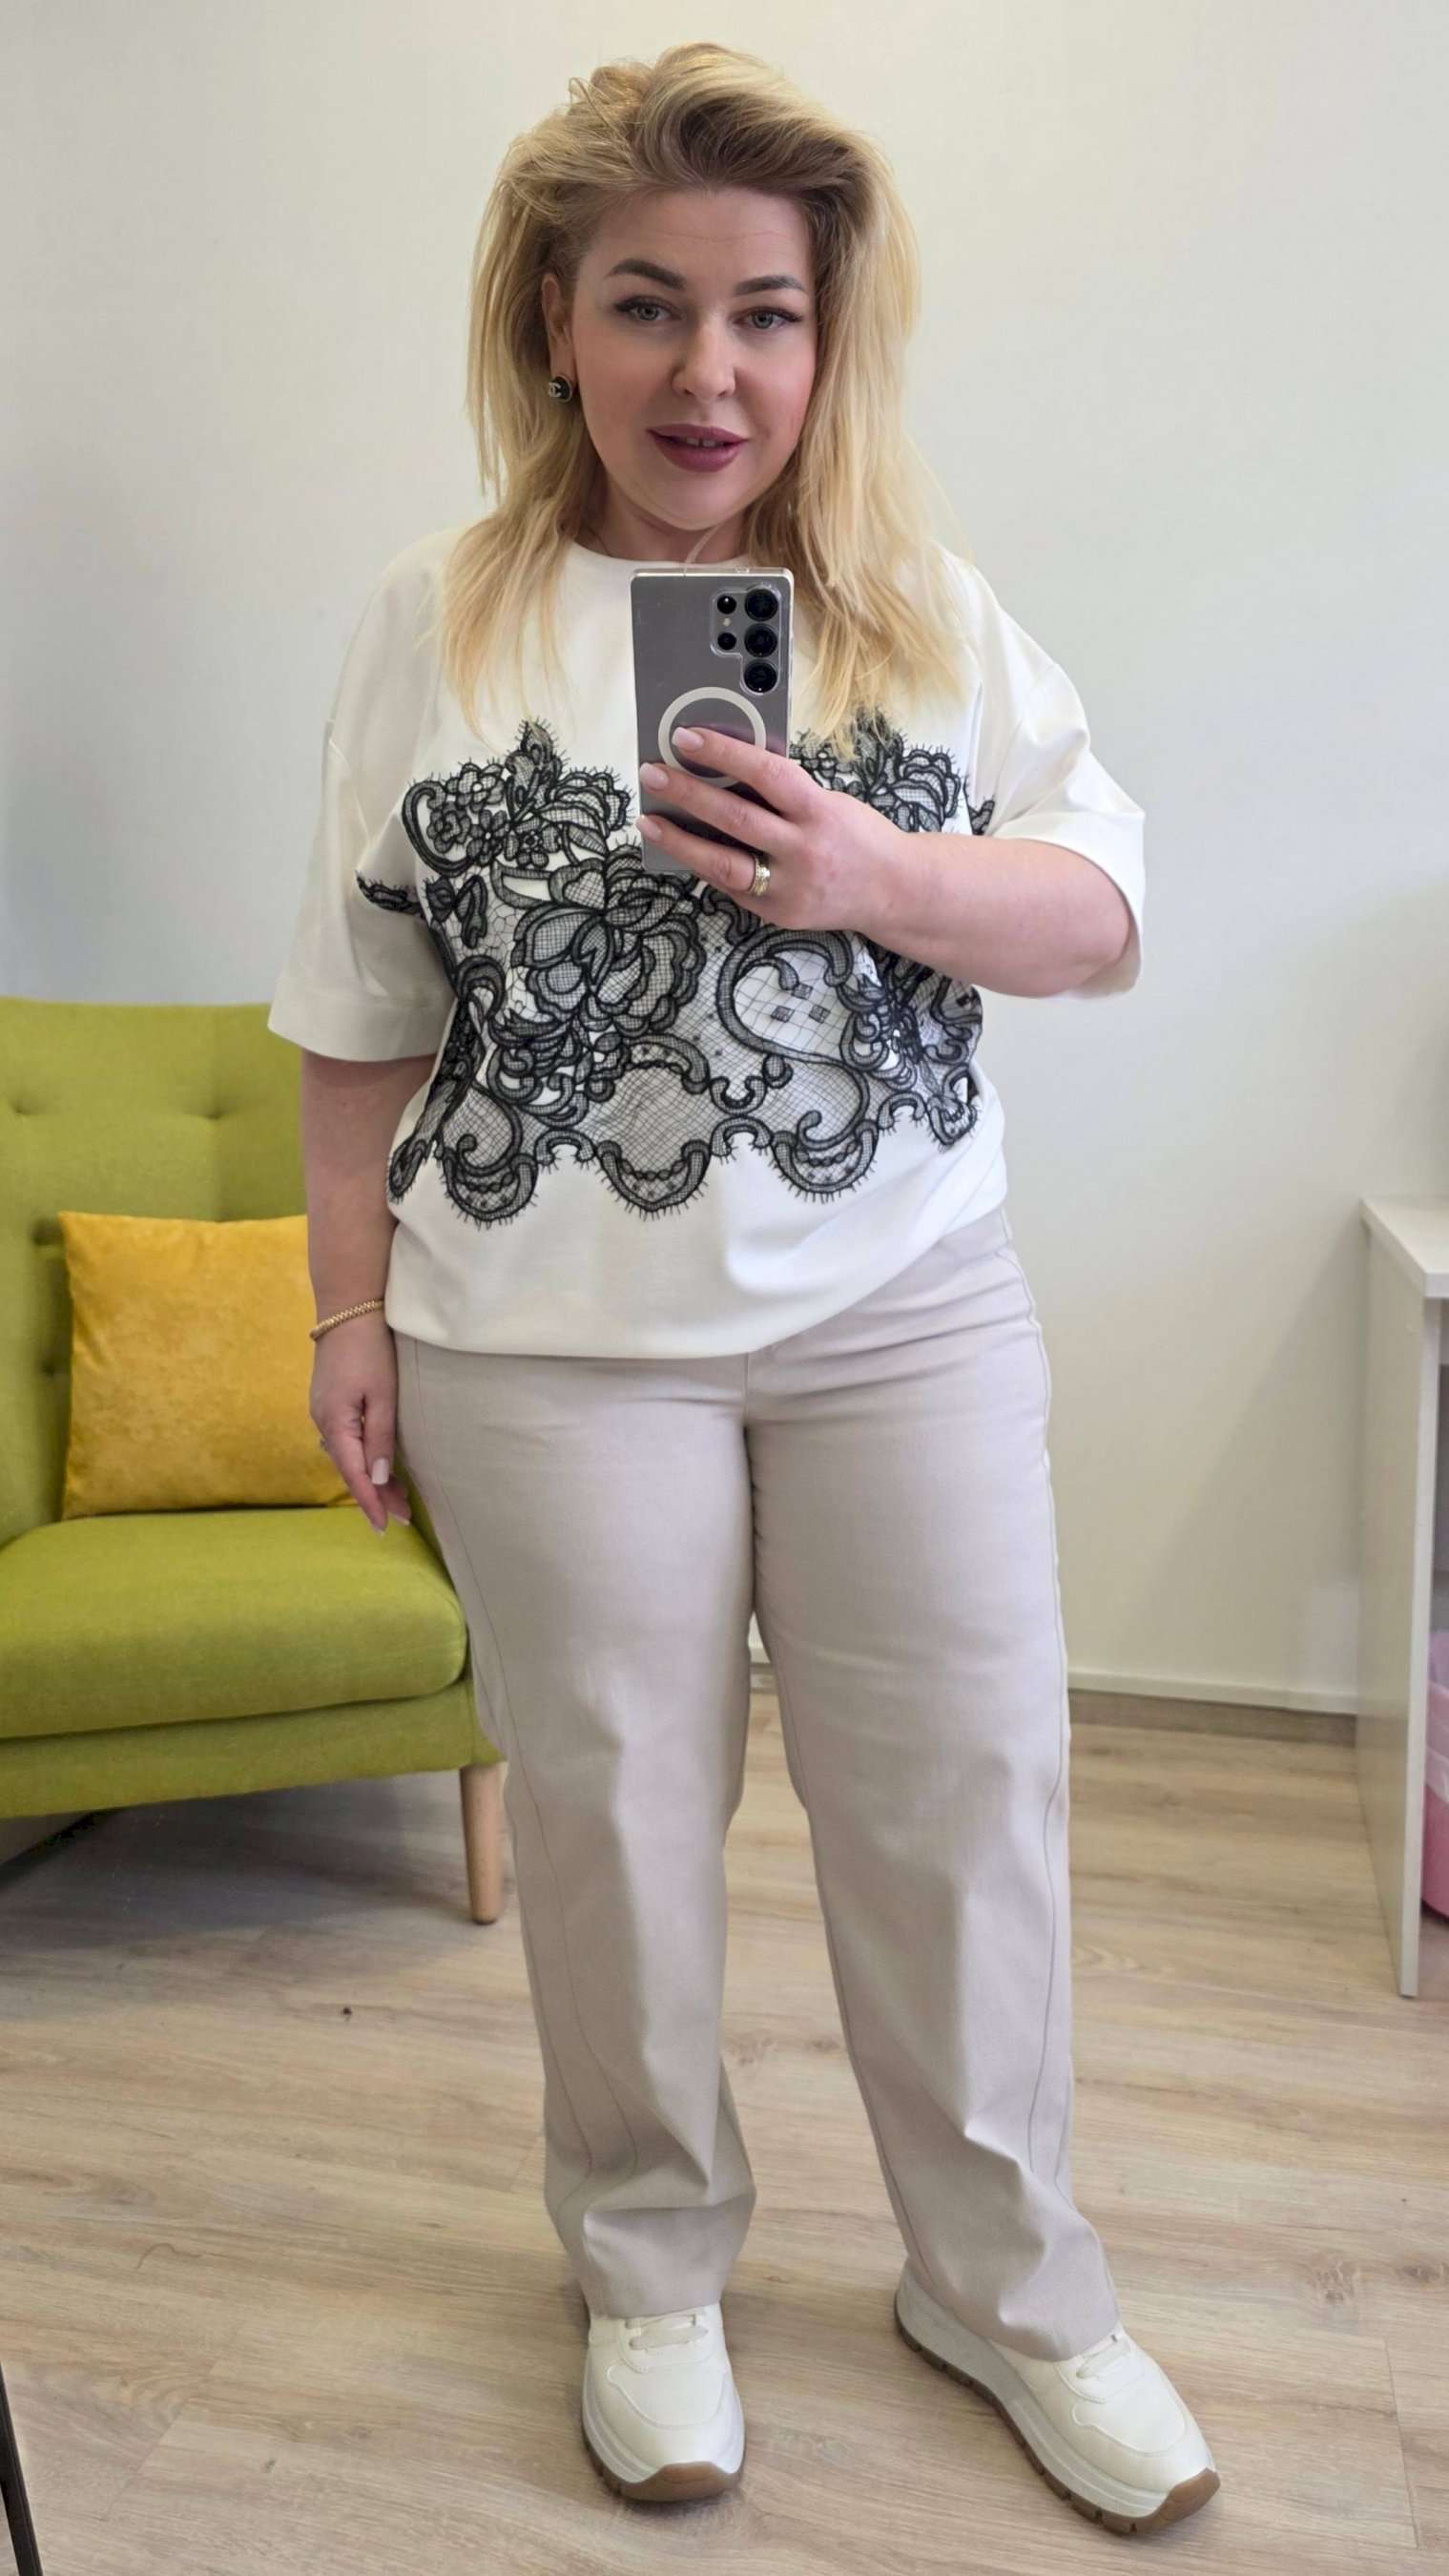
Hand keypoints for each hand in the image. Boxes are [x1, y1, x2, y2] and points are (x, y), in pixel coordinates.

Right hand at [310, 1312, 412, 1535]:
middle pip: (349, 1469)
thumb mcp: (382, 1396)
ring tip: (394, 1498)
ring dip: (369, 1477)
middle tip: (399, 1518)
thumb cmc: (370, 1349)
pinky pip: (343, 1440)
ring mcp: (322, 1411)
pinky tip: (374, 1465)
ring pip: (346, 1456)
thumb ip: (381, 1438)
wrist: (348, 1309)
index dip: (370, 1502)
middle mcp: (322, 1421)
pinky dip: (361, 1457)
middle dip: (374, 1495)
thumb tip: (378, 1479)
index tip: (383, 1526)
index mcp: (334, 1423)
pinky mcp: (328, 1402)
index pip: (354, 1475)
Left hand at [638, 726, 901, 933]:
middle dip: (687, 793)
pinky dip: (706, 865)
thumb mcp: (829, 804)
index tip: (686, 737)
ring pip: (722, 863)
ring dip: (680, 839)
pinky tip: (685, 849)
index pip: (765, 774)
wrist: (894, 890)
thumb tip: (727, 773)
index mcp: (819, 812)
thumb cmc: (858, 836)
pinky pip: (733, 887)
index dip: (723, 753)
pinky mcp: (778, 912)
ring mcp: (789, 887)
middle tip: (653, 773)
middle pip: (735, 818)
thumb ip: (784, 795)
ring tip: (650, 820)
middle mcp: (803, 850)